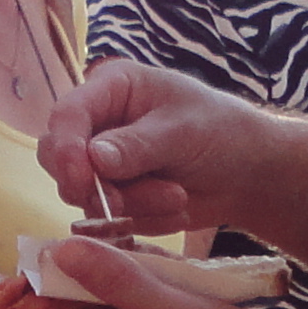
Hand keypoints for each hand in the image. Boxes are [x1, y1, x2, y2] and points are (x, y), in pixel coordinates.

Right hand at [36, 58, 259, 235]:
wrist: (250, 175)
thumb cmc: (221, 133)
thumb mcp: (183, 131)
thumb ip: (138, 145)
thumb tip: (93, 157)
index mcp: (110, 89)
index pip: (67, 115)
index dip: (66, 147)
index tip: (81, 179)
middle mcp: (97, 124)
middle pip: (57, 157)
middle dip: (92, 185)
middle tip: (123, 203)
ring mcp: (101, 163)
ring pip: (81, 193)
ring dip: (129, 203)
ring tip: (176, 196)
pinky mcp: (113, 195)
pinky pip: (106, 217)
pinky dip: (141, 218)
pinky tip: (175, 207)